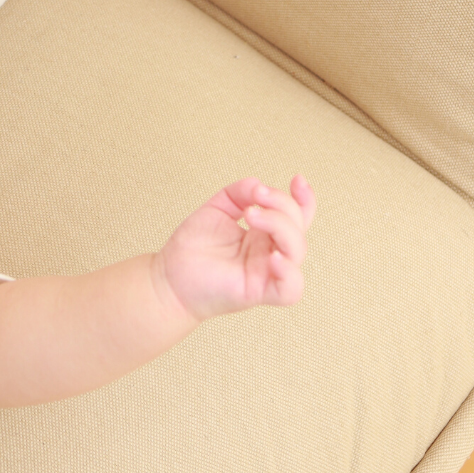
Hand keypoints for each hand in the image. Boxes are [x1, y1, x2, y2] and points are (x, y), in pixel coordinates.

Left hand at [155, 175, 315, 321]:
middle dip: (282, 205)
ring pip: (297, 250)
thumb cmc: (194, 246)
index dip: (304, 199)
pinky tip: (272, 256)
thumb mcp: (217, 208)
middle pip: (297, 227)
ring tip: (251, 215)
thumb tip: (259, 185)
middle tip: (256, 197)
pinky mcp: (260, 292)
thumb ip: (239, 193)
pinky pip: (291, 289)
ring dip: (280, 225)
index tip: (296, 180)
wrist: (169, 275)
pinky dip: (289, 271)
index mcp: (264, 234)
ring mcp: (267, 272)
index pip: (297, 217)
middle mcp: (269, 252)